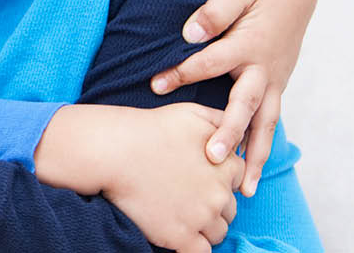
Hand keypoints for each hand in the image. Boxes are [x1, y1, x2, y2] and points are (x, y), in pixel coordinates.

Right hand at [57, 104, 244, 252]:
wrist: (114, 151)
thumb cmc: (150, 129)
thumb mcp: (192, 114)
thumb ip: (222, 121)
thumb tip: (237, 129)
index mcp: (226, 165)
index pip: (238, 180)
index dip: (219, 178)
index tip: (199, 175)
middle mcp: (219, 194)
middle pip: (230, 209)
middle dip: (213, 203)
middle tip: (186, 194)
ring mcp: (201, 217)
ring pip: (218, 232)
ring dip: (204, 225)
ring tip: (179, 212)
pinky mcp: (181, 237)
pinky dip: (192, 245)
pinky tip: (177, 233)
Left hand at [151, 0, 316, 194]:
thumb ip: (216, 10)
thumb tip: (190, 33)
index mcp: (248, 43)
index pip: (211, 62)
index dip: (182, 73)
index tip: (155, 85)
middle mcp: (263, 68)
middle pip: (245, 106)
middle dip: (229, 134)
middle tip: (212, 159)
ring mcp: (273, 81)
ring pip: (265, 125)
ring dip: (254, 157)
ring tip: (244, 189)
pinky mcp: (276, 87)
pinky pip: (270, 123)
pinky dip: (262, 147)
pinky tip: (249, 173)